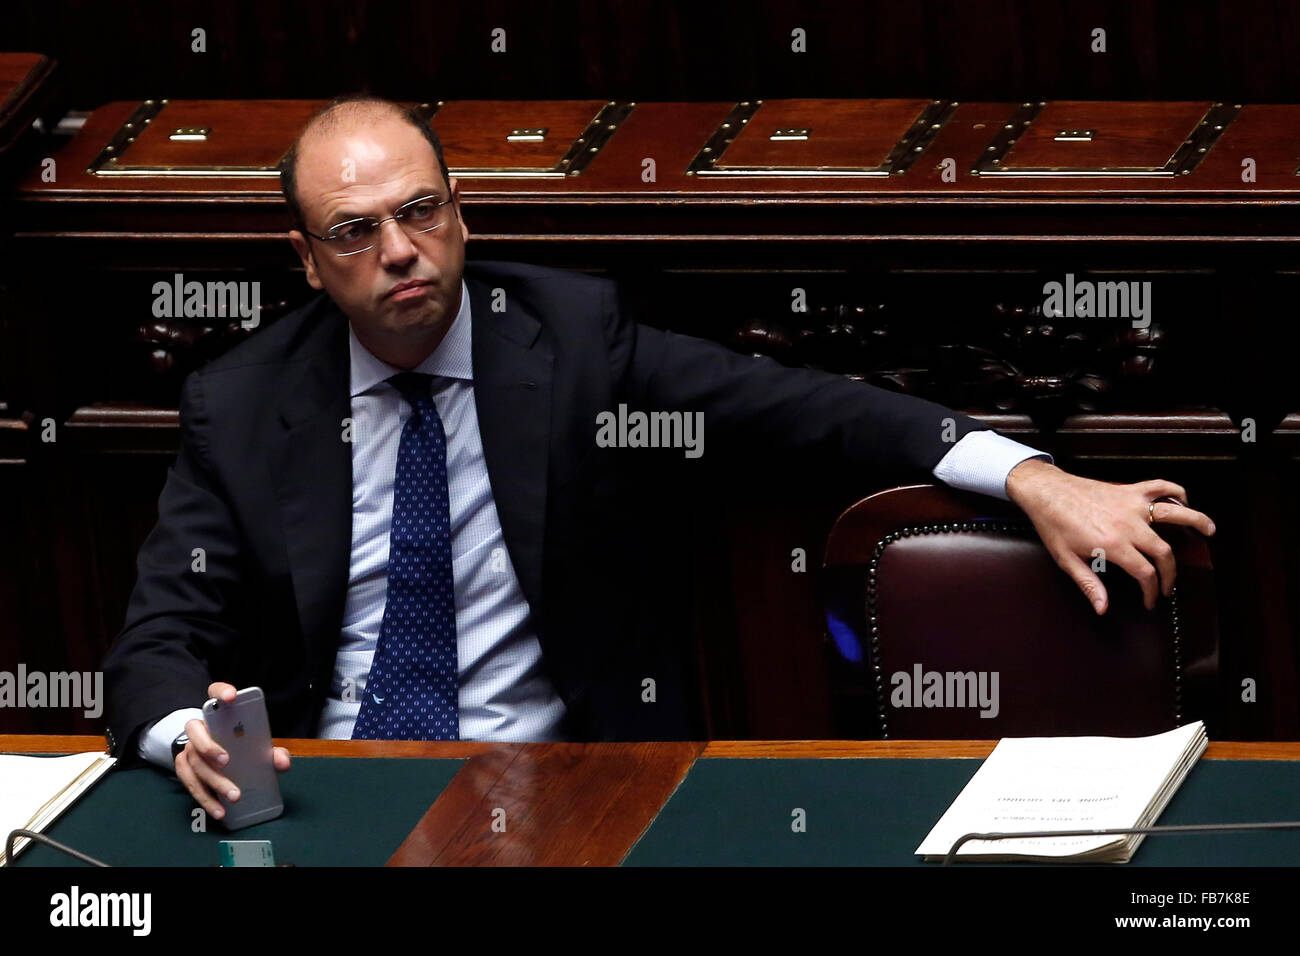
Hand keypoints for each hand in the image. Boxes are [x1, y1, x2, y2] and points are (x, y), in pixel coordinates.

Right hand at [173, 681, 290, 820]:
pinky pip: (189, 783)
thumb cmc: (239, 746)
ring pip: (193, 762)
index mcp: (218, 714)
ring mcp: (189, 748)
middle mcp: (199, 728)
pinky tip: (220, 810)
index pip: (215, 692)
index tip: (232, 697)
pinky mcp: (184, 768)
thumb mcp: (256, 746)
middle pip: (196, 731)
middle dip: (209, 746)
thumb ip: (272, 752)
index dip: (221, 692)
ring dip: (212, 781)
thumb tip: (281, 763)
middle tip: (226, 761)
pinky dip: (205, 798)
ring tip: (234, 795)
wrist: (212, 755)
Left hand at [1005, 458, 1215, 613]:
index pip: (1146, 573)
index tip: (1151, 601)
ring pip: (1174, 513)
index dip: (1152, 591)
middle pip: (1164, 552)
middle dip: (1171, 573)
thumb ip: (1089, 584)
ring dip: (1196, 521)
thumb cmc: (1053, 526)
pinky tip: (1183, 502)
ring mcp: (1131, 504)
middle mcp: (1127, 524)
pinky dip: (1175, 491)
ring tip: (1210, 532)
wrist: (1046, 492)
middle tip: (1169, 585)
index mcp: (1112, 544)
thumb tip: (1103, 608)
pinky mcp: (1129, 489)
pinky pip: (1160, 487)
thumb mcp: (1066, 560)